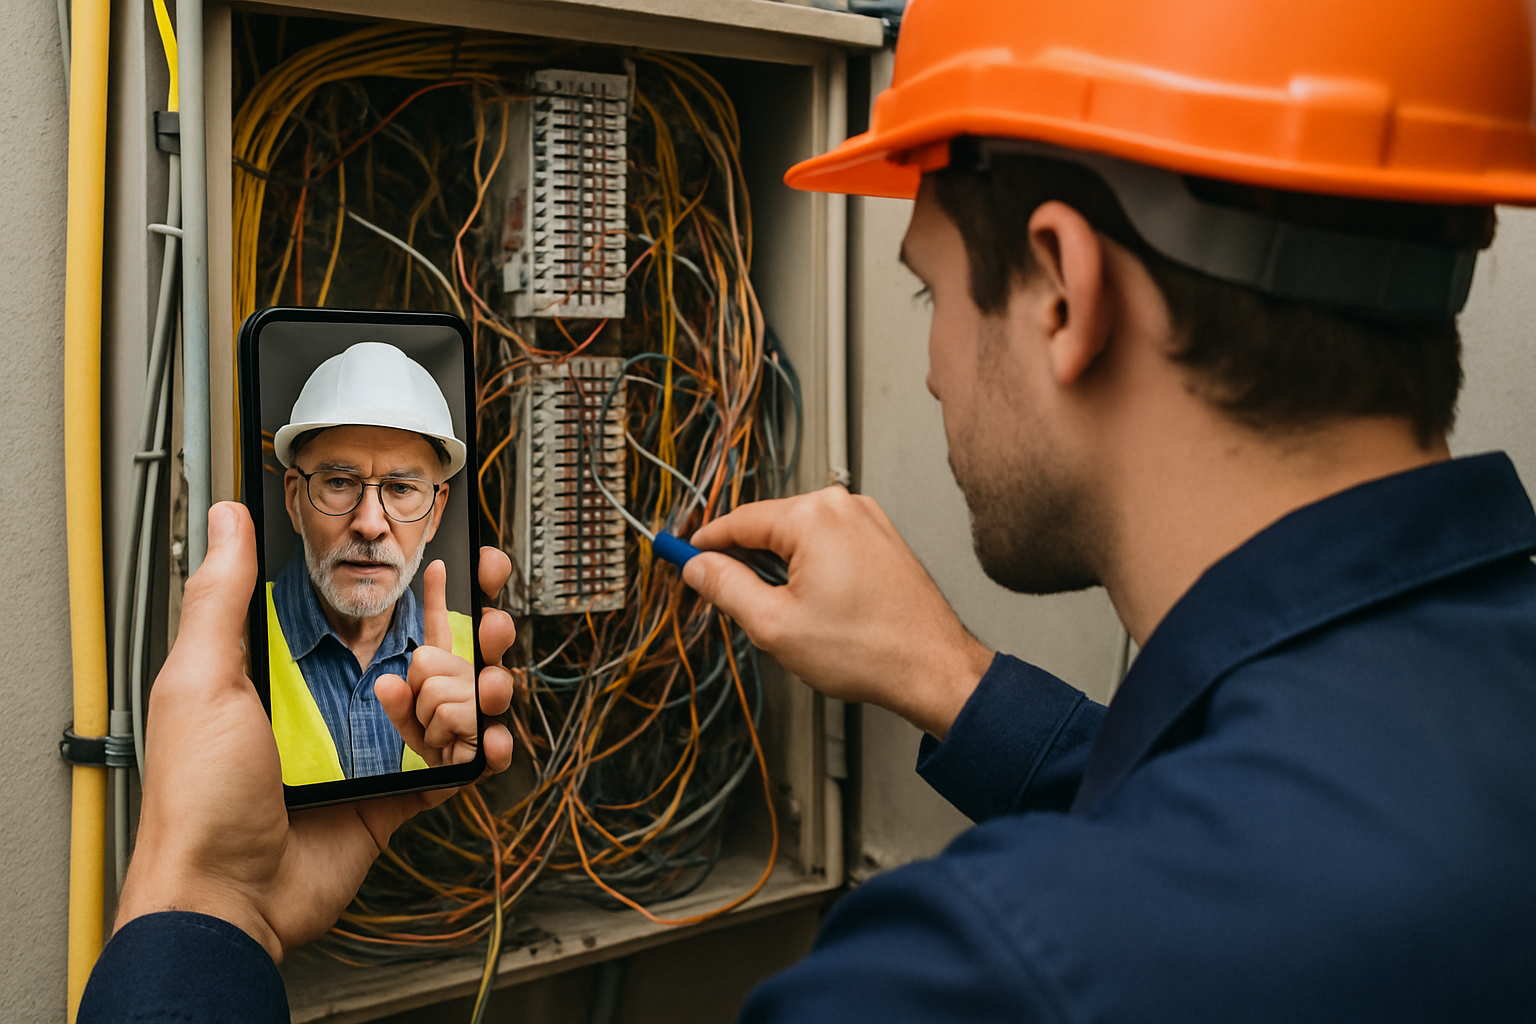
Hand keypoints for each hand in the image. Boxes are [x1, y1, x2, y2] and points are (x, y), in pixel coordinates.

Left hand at [114, 503, 516, 961]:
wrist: (223, 897)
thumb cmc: (199, 797)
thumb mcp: (202, 680)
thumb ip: (219, 596)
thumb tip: (227, 521)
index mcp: (296, 669)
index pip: (368, 609)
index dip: (414, 583)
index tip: (451, 561)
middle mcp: (340, 703)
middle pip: (426, 649)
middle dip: (470, 630)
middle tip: (488, 621)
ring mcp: (371, 752)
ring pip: (451, 702)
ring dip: (482, 687)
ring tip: (485, 688)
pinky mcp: (393, 798)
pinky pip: (454, 766)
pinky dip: (483, 751)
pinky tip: (489, 741)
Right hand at [683, 487, 993, 738]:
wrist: (933, 667)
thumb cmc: (869, 649)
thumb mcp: (775, 625)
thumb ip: (727, 588)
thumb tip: (697, 567)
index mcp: (813, 516)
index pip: (738, 520)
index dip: (706, 543)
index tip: (683, 556)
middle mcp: (843, 505)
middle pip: (769, 527)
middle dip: (749, 564)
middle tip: (738, 606)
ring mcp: (867, 519)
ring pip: (799, 539)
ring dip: (782, 571)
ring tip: (793, 619)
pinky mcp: (882, 539)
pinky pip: (828, 545)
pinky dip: (812, 571)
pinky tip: (820, 610)